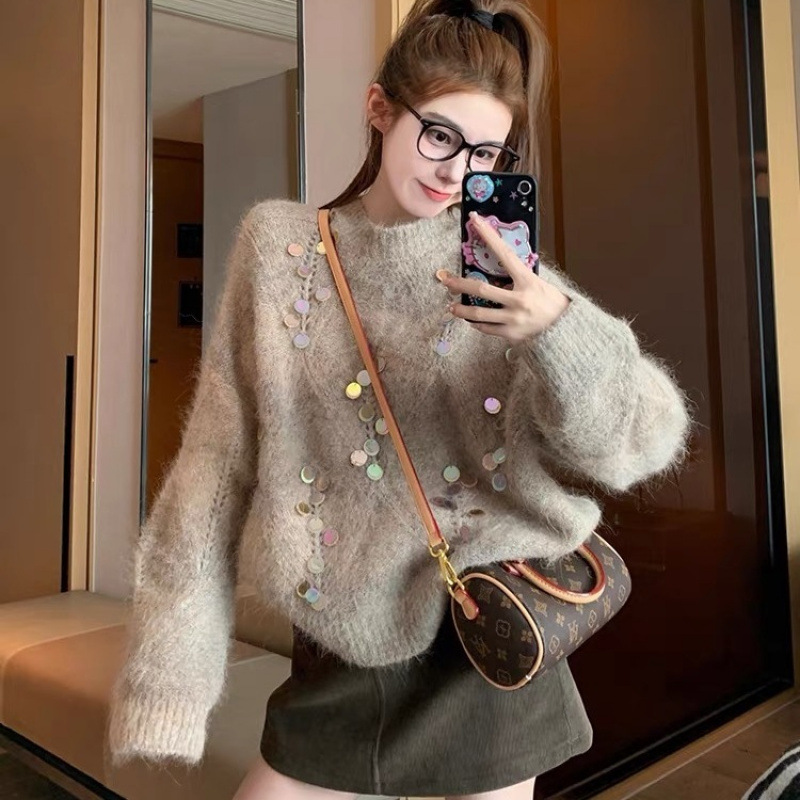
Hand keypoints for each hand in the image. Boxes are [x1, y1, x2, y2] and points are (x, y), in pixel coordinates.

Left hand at [437, 212, 569, 345]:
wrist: (564, 330)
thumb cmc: (551, 303)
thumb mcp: (538, 284)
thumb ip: (518, 278)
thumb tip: (498, 267)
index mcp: (527, 282)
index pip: (504, 254)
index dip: (489, 236)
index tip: (475, 221)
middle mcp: (518, 300)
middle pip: (481, 289)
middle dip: (459, 284)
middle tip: (444, 280)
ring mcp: (513, 319)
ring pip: (478, 313)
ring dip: (461, 309)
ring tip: (451, 306)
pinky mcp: (510, 334)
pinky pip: (486, 328)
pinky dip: (477, 324)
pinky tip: (472, 320)